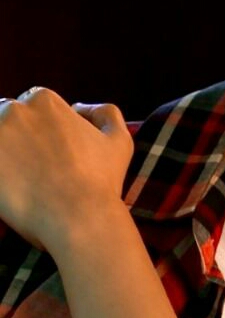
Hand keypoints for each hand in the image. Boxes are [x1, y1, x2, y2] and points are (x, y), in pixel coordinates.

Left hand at [0, 87, 132, 251]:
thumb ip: (105, 113)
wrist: (79, 217)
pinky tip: (10, 186)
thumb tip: (79, 107)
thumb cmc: (101, 181)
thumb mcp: (120, 140)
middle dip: (15, 137)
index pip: (31, 105)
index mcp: (44, 100)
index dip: (40, 130)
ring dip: (3, 152)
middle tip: (32, 166)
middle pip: (4, 117)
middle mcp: (13, 110)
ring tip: (19, 178)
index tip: (46, 152)